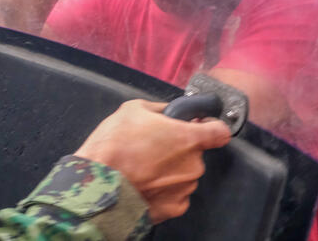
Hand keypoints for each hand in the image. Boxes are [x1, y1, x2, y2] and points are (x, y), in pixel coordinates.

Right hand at [74, 99, 230, 223]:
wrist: (97, 185)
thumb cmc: (114, 147)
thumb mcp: (133, 109)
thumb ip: (160, 109)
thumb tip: (167, 112)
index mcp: (188, 138)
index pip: (220, 131)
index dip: (211, 126)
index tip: (203, 126)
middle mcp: (193, 165)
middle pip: (195, 153)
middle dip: (178, 149)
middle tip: (153, 146)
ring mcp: (185, 188)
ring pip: (185, 174)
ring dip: (170, 170)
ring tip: (143, 166)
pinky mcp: (174, 208)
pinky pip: (175, 194)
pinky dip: (163, 189)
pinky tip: (145, 183)